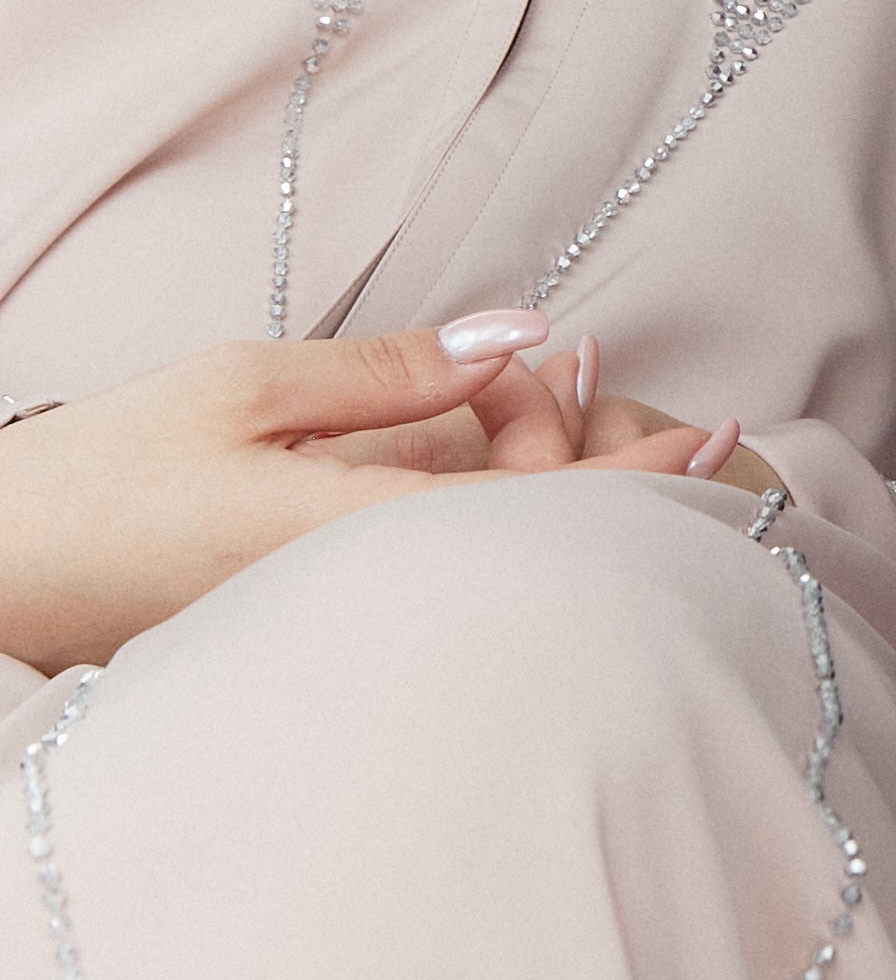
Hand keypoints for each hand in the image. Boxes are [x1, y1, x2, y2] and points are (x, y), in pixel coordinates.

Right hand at [0, 323, 742, 675]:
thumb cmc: (98, 480)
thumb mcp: (241, 390)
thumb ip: (391, 372)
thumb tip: (521, 340)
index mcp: (351, 544)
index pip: (538, 519)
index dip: (637, 484)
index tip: (714, 439)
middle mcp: (368, 607)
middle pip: (530, 543)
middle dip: (574, 457)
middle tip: (556, 371)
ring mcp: (348, 633)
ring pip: (490, 562)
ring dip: (536, 486)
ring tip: (538, 397)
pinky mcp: (322, 639)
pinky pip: (439, 578)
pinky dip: (484, 517)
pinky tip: (489, 460)